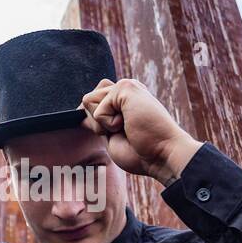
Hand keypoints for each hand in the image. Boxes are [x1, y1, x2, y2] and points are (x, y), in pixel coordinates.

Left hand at [79, 78, 202, 183]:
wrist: (163, 156)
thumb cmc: (141, 153)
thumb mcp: (111, 137)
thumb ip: (96, 122)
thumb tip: (78, 112)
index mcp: (123, 100)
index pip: (92, 102)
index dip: (97, 122)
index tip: (122, 134)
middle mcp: (125, 90)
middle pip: (88, 100)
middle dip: (97, 122)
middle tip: (124, 131)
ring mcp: (126, 86)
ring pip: (88, 101)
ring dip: (103, 124)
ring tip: (127, 127)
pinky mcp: (125, 88)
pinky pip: (97, 110)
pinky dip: (109, 124)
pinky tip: (130, 124)